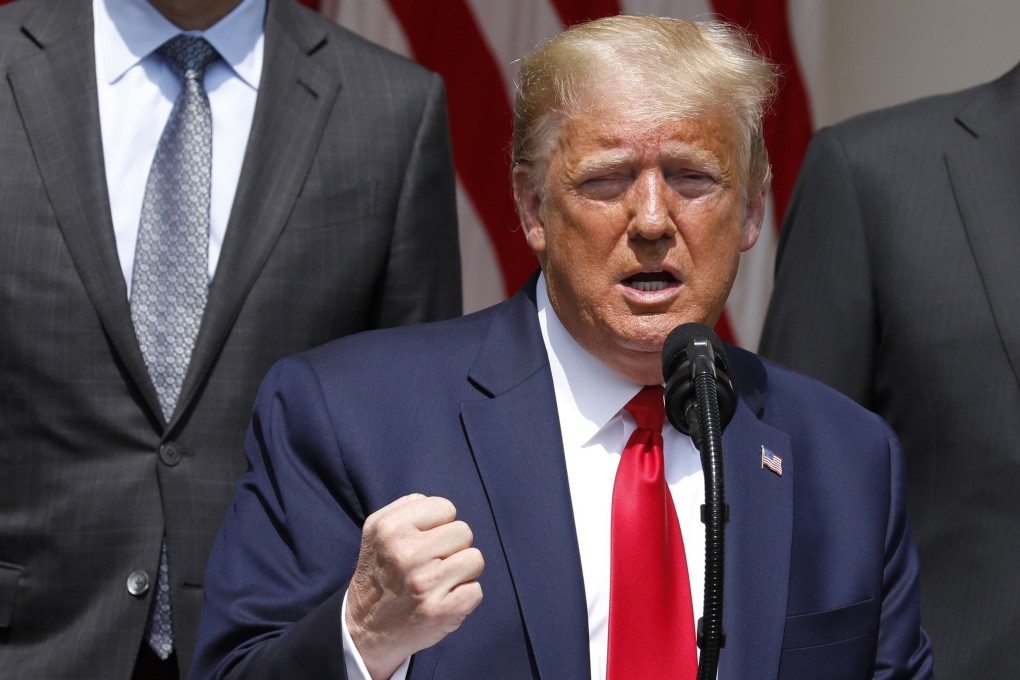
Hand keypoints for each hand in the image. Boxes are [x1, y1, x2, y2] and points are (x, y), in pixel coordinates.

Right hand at [345, 494, 483, 678]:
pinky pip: (476, 590)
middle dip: (452, 547)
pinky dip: (464, 596)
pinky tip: (442, 600)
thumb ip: (409, 508)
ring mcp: (425, 583)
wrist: (365, 629)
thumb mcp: (377, 530)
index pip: (445, 507)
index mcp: (390, 528)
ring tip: (438, 581)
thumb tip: (444, 509)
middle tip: (431, 564)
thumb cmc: (380, 572)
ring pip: (475, 559)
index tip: (423, 543)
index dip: (439, 525)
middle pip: (464, 532)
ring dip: (461, 571)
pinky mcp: (440, 610)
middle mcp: (406, 553)